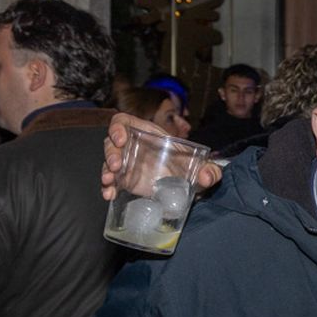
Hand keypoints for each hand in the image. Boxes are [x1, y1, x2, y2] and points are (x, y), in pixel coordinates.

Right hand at [102, 112, 221, 200]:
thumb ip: (209, 169)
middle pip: (111, 143)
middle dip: (111, 153)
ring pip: (108, 162)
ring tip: (110, 182)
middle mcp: (133, 147)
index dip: (117, 128)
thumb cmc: (189, 166)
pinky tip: (110, 195)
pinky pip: (111, 182)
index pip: (123, 122)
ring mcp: (127, 165)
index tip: (121, 139)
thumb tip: (207, 176)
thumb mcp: (201, 165)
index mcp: (147, 134)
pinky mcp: (125, 181)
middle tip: (117, 166)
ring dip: (106, 171)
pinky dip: (108, 188)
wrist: (187, 184)